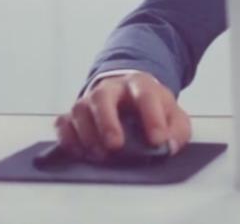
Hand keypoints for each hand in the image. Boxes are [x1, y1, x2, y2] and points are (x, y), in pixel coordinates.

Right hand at [55, 71, 190, 161]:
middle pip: (102, 97)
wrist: (129, 92)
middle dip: (107, 122)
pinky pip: (63, 122)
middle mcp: (112, 88)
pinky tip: (80, 152)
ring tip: (101, 155)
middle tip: (115, 145)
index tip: (158, 141)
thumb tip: (170, 146)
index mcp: (140, 85)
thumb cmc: (152, 107)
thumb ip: (177, 130)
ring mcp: (90, 100)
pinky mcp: (74, 115)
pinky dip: (68, 138)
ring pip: (80, 109)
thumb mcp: (173, 115)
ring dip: (87, 134)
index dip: (152, 118)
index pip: (146, 96)